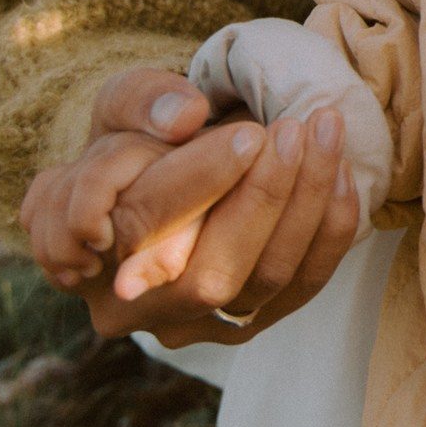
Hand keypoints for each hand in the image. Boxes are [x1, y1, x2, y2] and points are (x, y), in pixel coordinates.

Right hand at [20, 66, 358, 345]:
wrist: (152, 194)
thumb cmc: (133, 142)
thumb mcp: (120, 104)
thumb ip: (142, 101)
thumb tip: (185, 116)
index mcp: (82, 249)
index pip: (146, 221)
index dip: (204, 177)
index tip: (252, 133)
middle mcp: (130, 306)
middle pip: (211, 272)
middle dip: (266, 196)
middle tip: (297, 130)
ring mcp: (188, 325)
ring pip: (262, 282)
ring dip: (306, 206)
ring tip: (326, 135)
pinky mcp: (241, 325)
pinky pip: (300, 287)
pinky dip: (329, 231)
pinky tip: (342, 172)